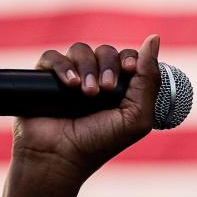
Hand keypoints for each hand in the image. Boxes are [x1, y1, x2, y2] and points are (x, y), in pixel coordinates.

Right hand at [11, 35, 160, 183]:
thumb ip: (149, 79)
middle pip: (106, 51)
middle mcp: (95, 79)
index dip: (130, 58)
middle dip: (108, 66)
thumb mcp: (137, 117)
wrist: (59, 159)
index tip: (129, 70)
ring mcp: (69, 77)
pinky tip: (69, 85)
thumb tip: (154, 38)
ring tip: (86, 94)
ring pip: (80, 50)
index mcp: (119, 88)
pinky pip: (52, 56)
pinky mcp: (42, 78)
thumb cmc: (99, 143)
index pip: (128, 57)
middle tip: (105, 90)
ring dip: (87, 68)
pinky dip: (62, 66)